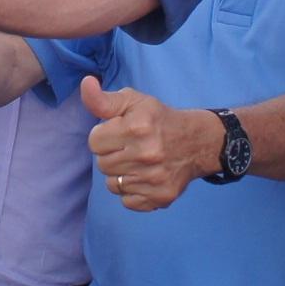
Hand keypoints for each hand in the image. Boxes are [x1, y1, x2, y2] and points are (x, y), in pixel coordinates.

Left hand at [81, 76, 218, 211]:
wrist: (198, 142)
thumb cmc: (158, 119)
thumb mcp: (133, 101)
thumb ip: (103, 98)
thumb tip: (86, 84)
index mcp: (137, 128)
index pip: (94, 142)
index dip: (104, 136)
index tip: (119, 133)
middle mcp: (147, 154)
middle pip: (102, 164)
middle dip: (112, 155)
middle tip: (130, 147)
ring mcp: (155, 178)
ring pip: (112, 184)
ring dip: (121, 174)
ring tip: (138, 162)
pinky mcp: (161, 197)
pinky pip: (127, 201)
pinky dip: (133, 191)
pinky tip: (145, 177)